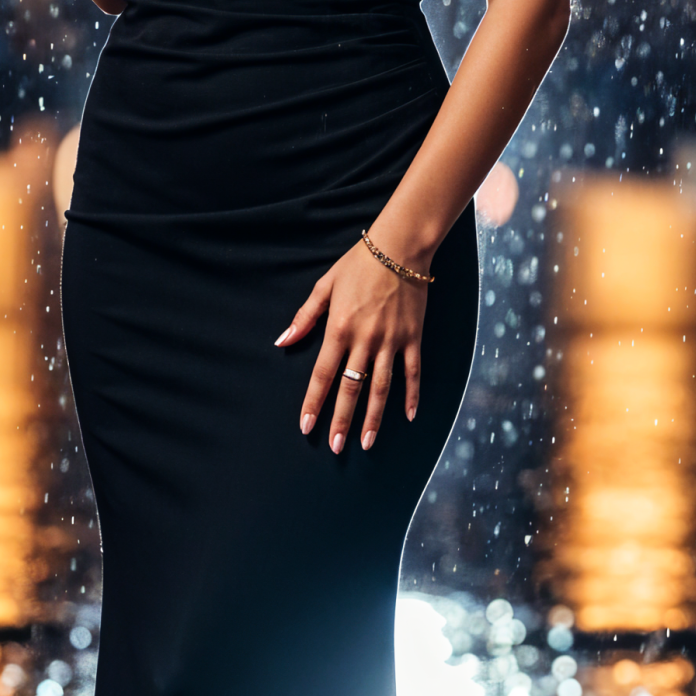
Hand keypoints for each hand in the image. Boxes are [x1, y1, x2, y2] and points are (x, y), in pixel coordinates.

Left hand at [276, 238, 429, 451]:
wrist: (400, 247)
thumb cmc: (359, 264)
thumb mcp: (325, 286)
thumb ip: (304, 317)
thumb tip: (283, 341)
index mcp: (338, 329)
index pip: (322, 375)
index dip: (314, 402)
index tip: (307, 426)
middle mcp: (364, 340)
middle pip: (350, 388)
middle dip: (342, 420)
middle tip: (336, 447)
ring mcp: (391, 341)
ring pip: (381, 388)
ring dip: (374, 418)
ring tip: (367, 442)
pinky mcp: (412, 338)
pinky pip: (412, 372)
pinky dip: (411, 395)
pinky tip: (409, 416)